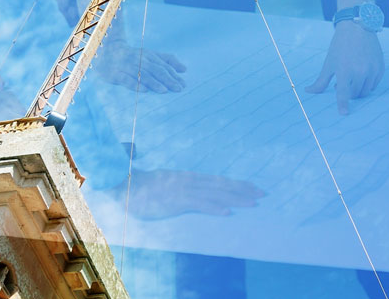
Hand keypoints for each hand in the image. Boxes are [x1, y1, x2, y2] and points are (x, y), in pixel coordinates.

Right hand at [96, 40, 186, 92]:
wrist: (106, 51)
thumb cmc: (133, 56)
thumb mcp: (151, 55)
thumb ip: (167, 60)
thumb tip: (184, 69)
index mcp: (149, 56)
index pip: (164, 66)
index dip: (174, 75)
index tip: (183, 85)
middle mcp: (139, 60)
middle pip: (156, 70)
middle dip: (167, 79)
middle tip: (178, 89)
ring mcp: (127, 66)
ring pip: (142, 75)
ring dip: (154, 83)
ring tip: (164, 90)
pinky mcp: (116, 73)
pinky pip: (126, 79)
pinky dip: (135, 84)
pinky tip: (144, 90)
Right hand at [115, 169, 264, 219]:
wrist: (125, 187)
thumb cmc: (142, 186)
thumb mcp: (163, 180)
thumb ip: (180, 182)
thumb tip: (177, 174)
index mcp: (189, 177)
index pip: (218, 180)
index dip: (236, 183)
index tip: (252, 187)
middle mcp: (190, 181)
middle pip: (222, 185)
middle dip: (243, 189)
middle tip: (262, 194)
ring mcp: (184, 190)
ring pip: (216, 194)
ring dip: (236, 199)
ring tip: (253, 203)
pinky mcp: (177, 201)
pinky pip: (200, 205)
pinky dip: (216, 209)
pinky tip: (228, 213)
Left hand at [307, 21, 383, 114]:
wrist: (357, 27)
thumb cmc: (340, 46)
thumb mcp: (329, 63)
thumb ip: (320, 81)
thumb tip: (308, 92)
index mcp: (345, 71)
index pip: (343, 93)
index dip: (343, 104)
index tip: (343, 113)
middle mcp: (360, 71)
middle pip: (356, 94)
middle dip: (349, 93)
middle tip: (343, 84)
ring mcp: (372, 69)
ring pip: (366, 90)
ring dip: (359, 89)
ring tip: (352, 79)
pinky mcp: (380, 67)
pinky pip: (375, 83)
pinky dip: (368, 83)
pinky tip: (362, 75)